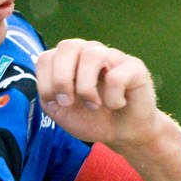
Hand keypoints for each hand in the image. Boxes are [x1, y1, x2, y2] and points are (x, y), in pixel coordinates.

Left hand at [35, 38, 169, 150]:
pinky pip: (117, 76)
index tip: (57, 104)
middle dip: (62, 79)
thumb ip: (48, 94)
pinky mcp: (134, 67)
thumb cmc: (92, 119)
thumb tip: (50, 82)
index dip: (46, 82)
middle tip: (68, 103)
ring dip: (86, 88)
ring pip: (92, 55)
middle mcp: (90, 52)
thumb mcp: (62, 111)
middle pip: (68, 46)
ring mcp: (113, 56)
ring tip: (93, 105)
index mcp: (70, 60)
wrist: (122, 134)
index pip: (47, 57)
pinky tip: (117, 104)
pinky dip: (112, 98)